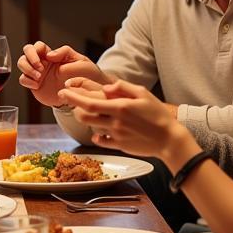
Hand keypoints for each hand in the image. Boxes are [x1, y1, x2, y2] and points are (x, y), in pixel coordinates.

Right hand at [17, 42, 101, 105]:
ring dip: (27, 69)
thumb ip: (66, 53)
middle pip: (26, 51)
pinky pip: (22, 79)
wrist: (84, 95)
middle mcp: (43, 62)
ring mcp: (37, 73)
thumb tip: (49, 55)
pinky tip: (37, 85)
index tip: (46, 60)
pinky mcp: (35, 85)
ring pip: (21, 64)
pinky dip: (27, 81)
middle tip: (40, 69)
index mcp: (52, 54)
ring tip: (39, 77)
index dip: (37, 51)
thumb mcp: (81, 60)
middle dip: (29, 59)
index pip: (38, 45)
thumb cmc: (86, 76)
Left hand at [58, 77, 177, 157]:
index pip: (89, 102)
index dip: (73, 97)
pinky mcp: (118, 145)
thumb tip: (106, 88)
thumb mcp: (144, 94)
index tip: (63, 91)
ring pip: (91, 127)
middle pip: (85, 116)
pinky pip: (100, 140)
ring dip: (84, 119)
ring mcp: (116, 135)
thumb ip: (123, 87)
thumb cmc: (158, 114)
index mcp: (120, 107)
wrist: (169, 139)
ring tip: (85, 112)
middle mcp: (115, 121)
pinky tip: (99, 130)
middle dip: (74, 107)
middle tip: (69, 100)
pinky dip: (96, 135)